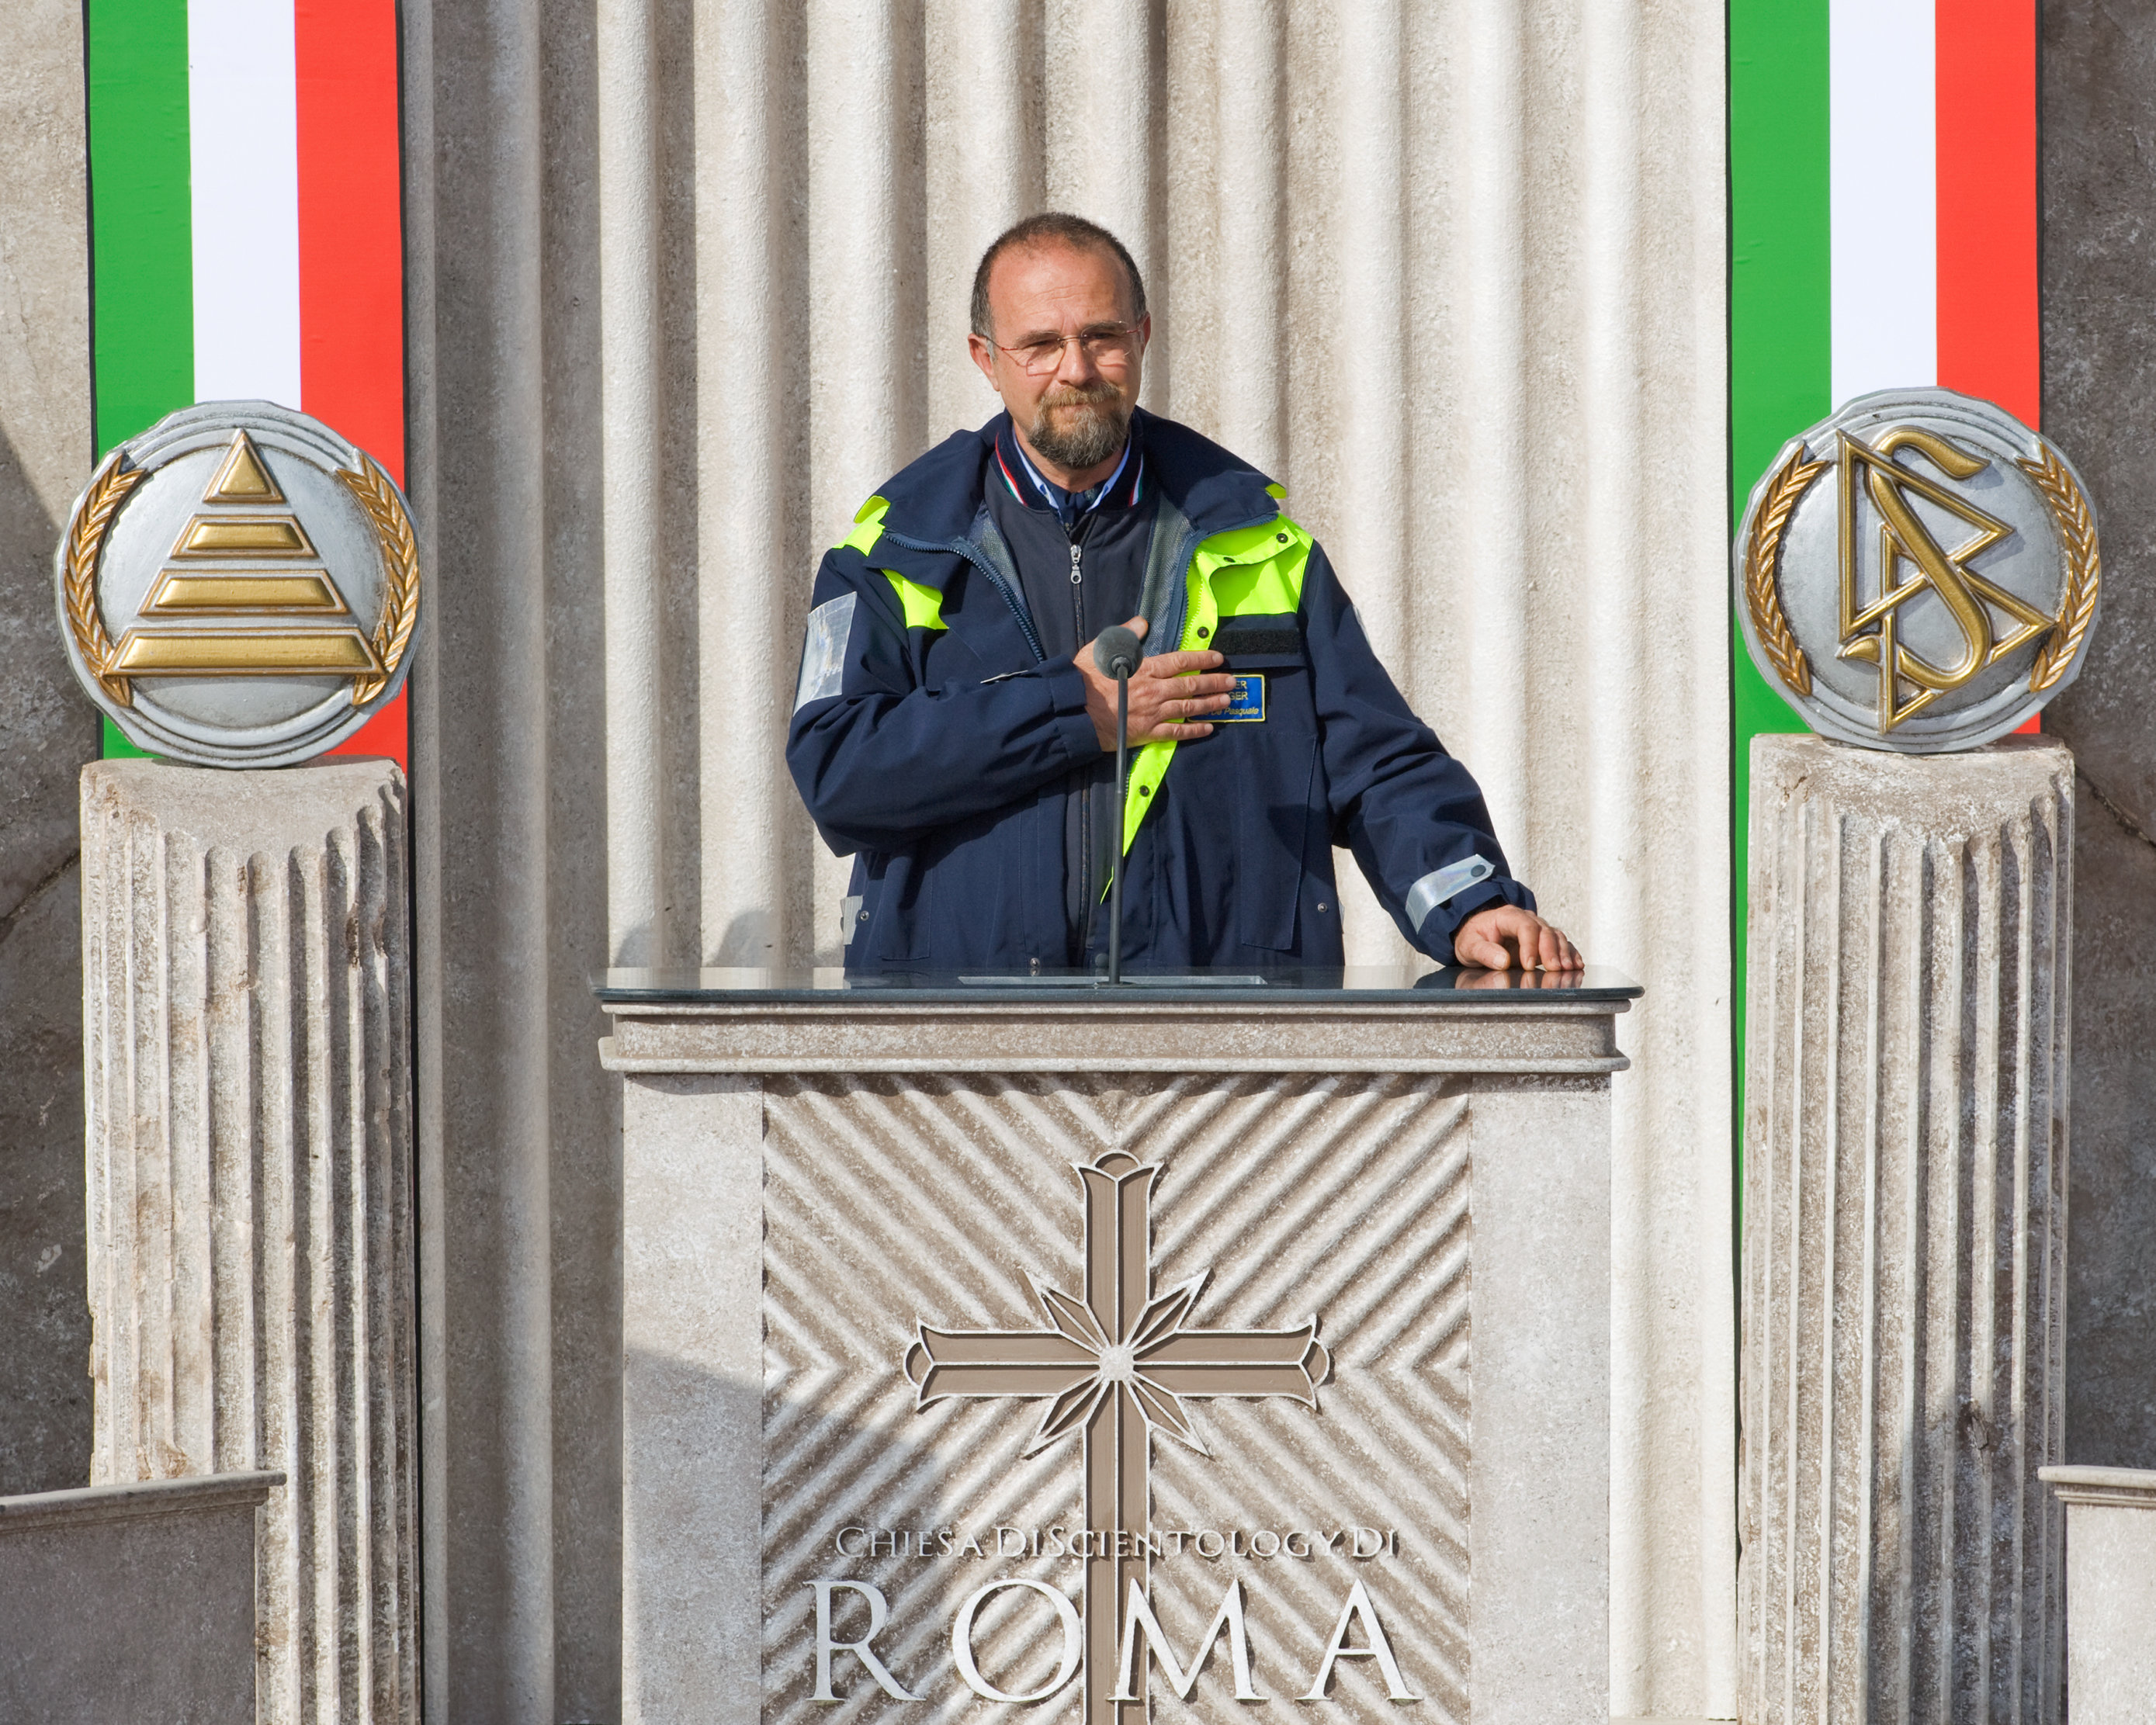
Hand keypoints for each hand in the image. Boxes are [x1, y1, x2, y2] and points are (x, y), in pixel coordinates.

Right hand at [1076, 616, 1237, 749]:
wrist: (1075, 712)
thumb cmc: (1084, 680)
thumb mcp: (1101, 650)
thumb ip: (1125, 636)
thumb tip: (1141, 623)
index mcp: (1145, 669)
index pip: (1180, 661)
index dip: (1201, 659)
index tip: (1217, 658)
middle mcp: (1154, 690)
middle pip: (1190, 684)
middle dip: (1213, 682)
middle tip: (1231, 681)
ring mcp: (1153, 713)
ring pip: (1188, 707)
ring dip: (1210, 704)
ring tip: (1226, 701)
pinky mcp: (1147, 733)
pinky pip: (1176, 732)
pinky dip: (1193, 730)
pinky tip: (1207, 728)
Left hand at [1453, 904, 1580, 971]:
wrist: (1476, 936)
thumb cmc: (1472, 938)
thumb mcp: (1469, 945)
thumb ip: (1484, 952)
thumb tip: (1503, 961)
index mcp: (1507, 917)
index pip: (1524, 926)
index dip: (1530, 945)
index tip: (1528, 965)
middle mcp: (1525, 919)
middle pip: (1544, 930)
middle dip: (1551, 950)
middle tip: (1554, 968)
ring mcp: (1536, 929)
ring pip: (1555, 936)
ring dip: (1563, 952)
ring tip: (1568, 968)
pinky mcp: (1542, 941)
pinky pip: (1560, 944)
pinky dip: (1570, 953)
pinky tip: (1576, 964)